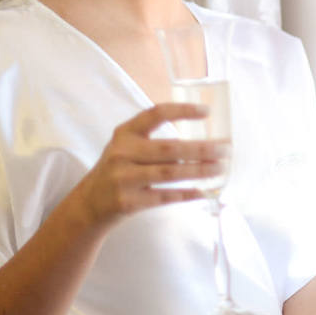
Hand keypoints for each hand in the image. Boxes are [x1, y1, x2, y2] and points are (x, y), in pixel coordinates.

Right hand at [74, 103, 227, 228]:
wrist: (88, 203)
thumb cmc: (119, 169)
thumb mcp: (126, 146)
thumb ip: (154, 139)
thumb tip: (204, 139)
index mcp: (125, 133)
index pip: (156, 114)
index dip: (183, 111)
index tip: (208, 112)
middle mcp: (122, 153)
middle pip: (171, 148)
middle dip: (203, 149)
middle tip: (226, 149)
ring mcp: (123, 179)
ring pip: (171, 173)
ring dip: (200, 170)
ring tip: (221, 168)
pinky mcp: (128, 202)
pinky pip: (164, 197)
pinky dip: (187, 194)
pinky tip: (204, 191)